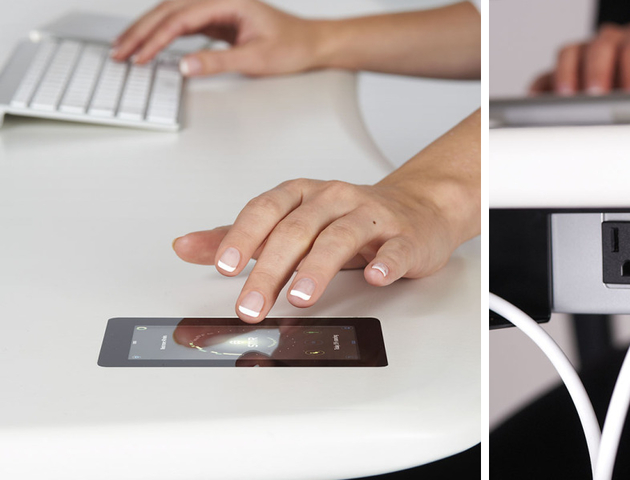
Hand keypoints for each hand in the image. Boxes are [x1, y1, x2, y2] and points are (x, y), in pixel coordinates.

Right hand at [112, 0, 324, 76]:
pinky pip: (183, 23)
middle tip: (119, 52)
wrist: (312, 43)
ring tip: (125, 48)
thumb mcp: (256, 59)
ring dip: (147, 30)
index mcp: (228, 2)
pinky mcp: (217, 19)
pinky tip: (150, 45)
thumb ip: (219, 62)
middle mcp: (219, 0)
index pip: (180, 18)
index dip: (155, 38)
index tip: (139, 56)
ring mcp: (217, 8)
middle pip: (168, 10)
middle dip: (141, 31)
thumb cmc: (292, 46)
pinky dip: (163, 34)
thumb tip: (185, 66)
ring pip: (172, 14)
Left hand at [173, 109, 479, 322]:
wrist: (419, 208)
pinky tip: (374, 276)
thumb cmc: (350, 218)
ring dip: (318, 268)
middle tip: (252, 303)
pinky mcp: (405, 237)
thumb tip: (186, 246)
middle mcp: (336, 200)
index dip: (244, 236)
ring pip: (341, 237)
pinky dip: (384, 263)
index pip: (266, 210)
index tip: (225, 265)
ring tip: (300, 295)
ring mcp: (372, 217)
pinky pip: (395, 249)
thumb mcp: (292, 222)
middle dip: (271, 269)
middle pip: (298, 230)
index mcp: (305, 195)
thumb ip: (240, 236)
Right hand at [530, 22, 629, 95]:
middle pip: (601, 46)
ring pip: (569, 53)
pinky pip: (544, 79)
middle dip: (599, 72)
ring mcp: (582, 59)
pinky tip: (543, 107)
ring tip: (569, 101)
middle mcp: (610, 46)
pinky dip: (541, 92)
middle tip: (598, 97)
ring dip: (569, 76)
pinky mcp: (558, 79)